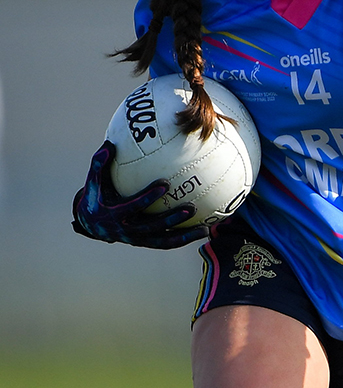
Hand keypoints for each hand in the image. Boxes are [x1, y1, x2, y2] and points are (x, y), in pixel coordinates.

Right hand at [71, 141, 208, 248]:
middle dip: (171, 219)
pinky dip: (183, 239)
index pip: (133, 206)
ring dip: (183, 236)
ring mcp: (137, 239)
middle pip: (152, 226)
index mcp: (114, 214)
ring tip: (204, 229)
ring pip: (162, 240)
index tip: (165, 185)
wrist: (92, 223)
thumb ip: (100, 163)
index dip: (148, 197)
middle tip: (190, 208)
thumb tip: (109, 144)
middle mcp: (127, 229)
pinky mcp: (146, 242)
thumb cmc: (97, 195)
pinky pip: (166, 243)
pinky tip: (203, 231)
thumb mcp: (94, 180)